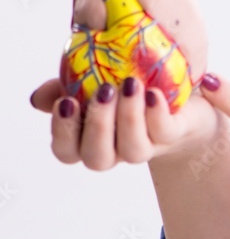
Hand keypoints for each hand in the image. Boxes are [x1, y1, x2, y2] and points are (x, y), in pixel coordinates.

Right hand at [30, 76, 222, 169]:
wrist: (183, 101)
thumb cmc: (130, 91)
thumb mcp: (94, 81)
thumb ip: (66, 86)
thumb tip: (37, 98)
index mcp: (90, 139)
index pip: (66, 151)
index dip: (62, 131)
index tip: (66, 101)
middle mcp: (117, 149)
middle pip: (97, 157)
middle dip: (97, 125)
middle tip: (103, 90)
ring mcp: (148, 146)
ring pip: (133, 150)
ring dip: (129, 117)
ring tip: (131, 85)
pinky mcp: (175, 135)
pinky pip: (164, 132)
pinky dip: (157, 113)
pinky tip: (154, 93)